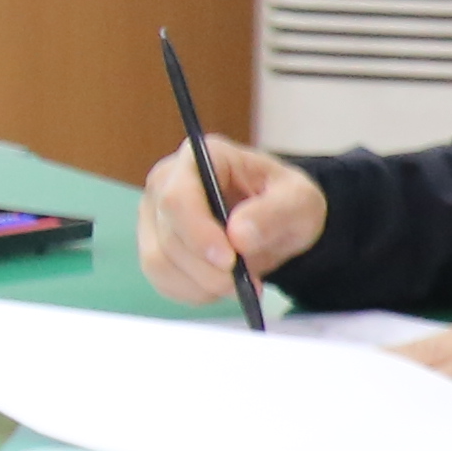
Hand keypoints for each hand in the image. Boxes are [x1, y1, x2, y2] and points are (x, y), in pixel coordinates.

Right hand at [135, 133, 322, 308]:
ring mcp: (153, 215)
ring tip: (238, 284)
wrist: (276, 220)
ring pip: (158, 261)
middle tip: (246, 282)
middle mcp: (165, 182)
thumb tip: (239, 236)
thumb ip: (273, 213)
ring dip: (201, 284)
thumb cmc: (286, 201)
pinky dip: (193, 292)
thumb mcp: (299, 201)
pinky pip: (160, 279)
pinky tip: (219, 286)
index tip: (229, 260)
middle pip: (167, 235)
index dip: (197, 233)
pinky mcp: (152, 244)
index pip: (177, 197)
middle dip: (207, 269)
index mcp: (198, 158)